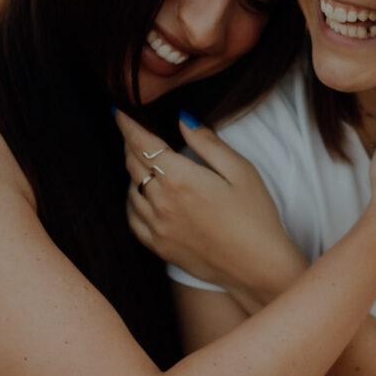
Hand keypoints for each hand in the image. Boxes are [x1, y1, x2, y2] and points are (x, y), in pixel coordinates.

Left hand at [116, 112, 305, 296]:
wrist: (257, 266)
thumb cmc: (255, 216)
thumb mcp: (240, 170)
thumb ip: (207, 142)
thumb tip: (182, 120)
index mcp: (180, 178)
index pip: (142, 143)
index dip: (127, 123)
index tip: (117, 110)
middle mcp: (162, 202)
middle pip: (133, 163)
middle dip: (130, 142)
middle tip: (133, 130)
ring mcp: (158, 227)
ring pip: (130, 189)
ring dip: (132, 170)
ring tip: (141, 159)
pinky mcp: (160, 247)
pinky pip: (132, 218)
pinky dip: (131, 201)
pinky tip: (140, 195)